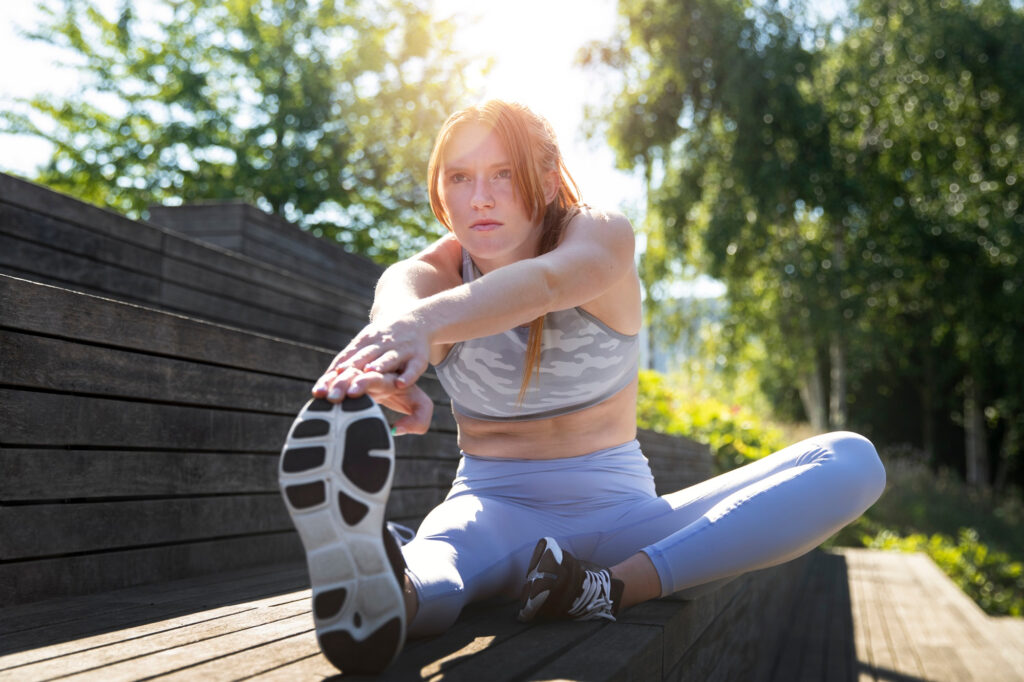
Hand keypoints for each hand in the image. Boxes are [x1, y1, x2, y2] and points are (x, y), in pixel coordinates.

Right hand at [312, 366, 432, 435]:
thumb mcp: (420, 405)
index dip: (365, 382)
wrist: (399, 363)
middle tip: (334, 398)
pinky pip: (335, 374)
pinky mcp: (348, 373)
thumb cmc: (408, 394)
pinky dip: (326, 382)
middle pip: (355, 372)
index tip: (354, 393)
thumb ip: (419, 420)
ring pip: (342, 371)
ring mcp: (358, 370)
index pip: (377, 377)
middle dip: (344, 383)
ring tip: (320, 394)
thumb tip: (396, 430)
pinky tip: (317, 392)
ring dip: (332, 381)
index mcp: (389, 377)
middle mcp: (372, 371)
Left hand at [328, 316, 430, 388]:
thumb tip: (321, 386)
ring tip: (368, 374)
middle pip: (363, 358)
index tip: (319, 390)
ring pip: (388, 359)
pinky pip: (413, 368)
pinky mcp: (418, 357)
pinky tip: (400, 384)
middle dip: (350, 372)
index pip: (346, 357)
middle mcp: (381, 344)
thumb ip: (347, 362)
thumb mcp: (365, 344)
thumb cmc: (383, 339)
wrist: (416, 318)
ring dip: (378, 366)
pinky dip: (407, 375)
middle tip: (336, 392)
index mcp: (364, 341)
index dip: (332, 372)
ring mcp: (400, 349)